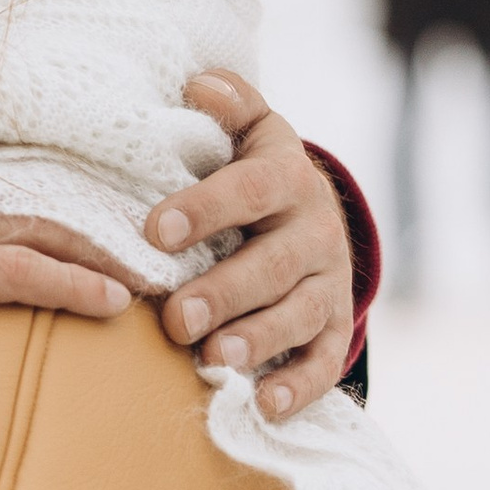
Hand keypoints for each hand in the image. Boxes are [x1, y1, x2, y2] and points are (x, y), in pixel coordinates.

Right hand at [0, 196, 133, 476]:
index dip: (65, 209)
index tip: (118, 232)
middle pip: (31, 202)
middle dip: (102, 228)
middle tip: (163, 252)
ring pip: (33, 229)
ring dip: (104, 257)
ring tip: (157, 281)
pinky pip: (9, 272)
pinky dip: (69, 283)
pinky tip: (110, 303)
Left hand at [146, 72, 352, 422]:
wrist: (312, 213)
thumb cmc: (253, 173)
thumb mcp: (248, 132)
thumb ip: (229, 106)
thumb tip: (198, 84)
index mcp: (286, 176)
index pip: (249, 189)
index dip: (205, 209)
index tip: (155, 231)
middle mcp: (315, 230)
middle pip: (273, 264)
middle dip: (224, 292)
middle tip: (175, 318)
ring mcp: (329, 282)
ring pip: (298, 315)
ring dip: (256, 340)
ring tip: (212, 359)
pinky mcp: (335, 325)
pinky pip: (324, 360)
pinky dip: (299, 386)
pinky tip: (265, 405)